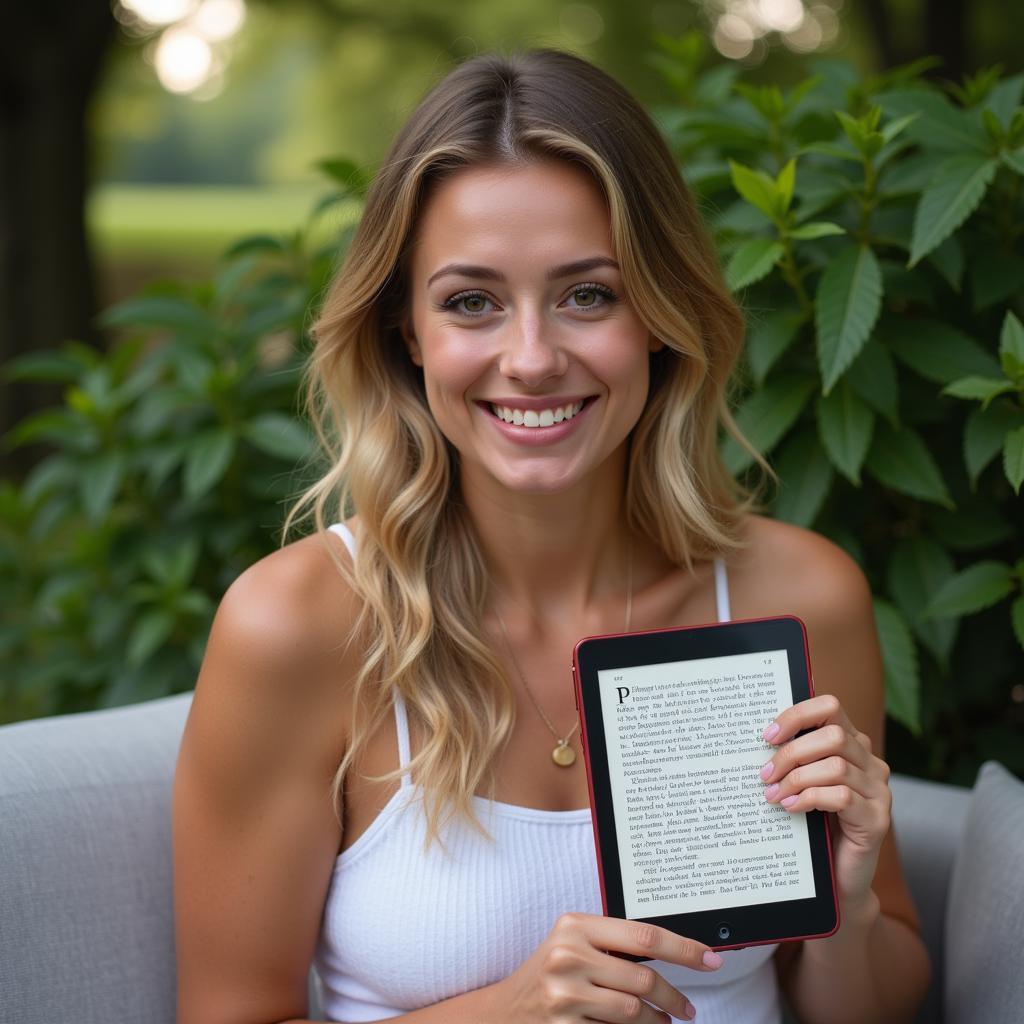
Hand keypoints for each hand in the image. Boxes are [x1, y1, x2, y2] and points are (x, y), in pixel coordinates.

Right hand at [493, 911, 723, 1022]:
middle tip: (688, 1008)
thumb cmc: (550, 973)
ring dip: (658, 1021)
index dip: (684, 949)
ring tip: (664, 1022)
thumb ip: (613, 944)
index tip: (711, 959)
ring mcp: (564, 993)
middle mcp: (568, 955)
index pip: (643, 936)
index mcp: (575, 925)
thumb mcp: (574, 945)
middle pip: (643, 978)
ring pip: (634, 1011)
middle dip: (674, 997)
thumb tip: (672, 951)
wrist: (504, 1011)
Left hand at [759, 693, 891, 905]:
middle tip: (765, 774)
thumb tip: (759, 738)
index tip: (768, 736)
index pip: (830, 708)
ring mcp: (879, 791)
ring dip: (796, 779)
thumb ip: (795, 758)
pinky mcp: (877, 819)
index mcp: (852, 744)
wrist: (837, 877)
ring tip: (773, 794)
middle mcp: (871, 763)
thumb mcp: (803, 782)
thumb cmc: (814, 823)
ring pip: (835, 767)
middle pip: (833, 737)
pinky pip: (842, 797)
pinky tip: (791, 808)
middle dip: (791, 753)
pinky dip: (809, 798)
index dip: (797, 715)